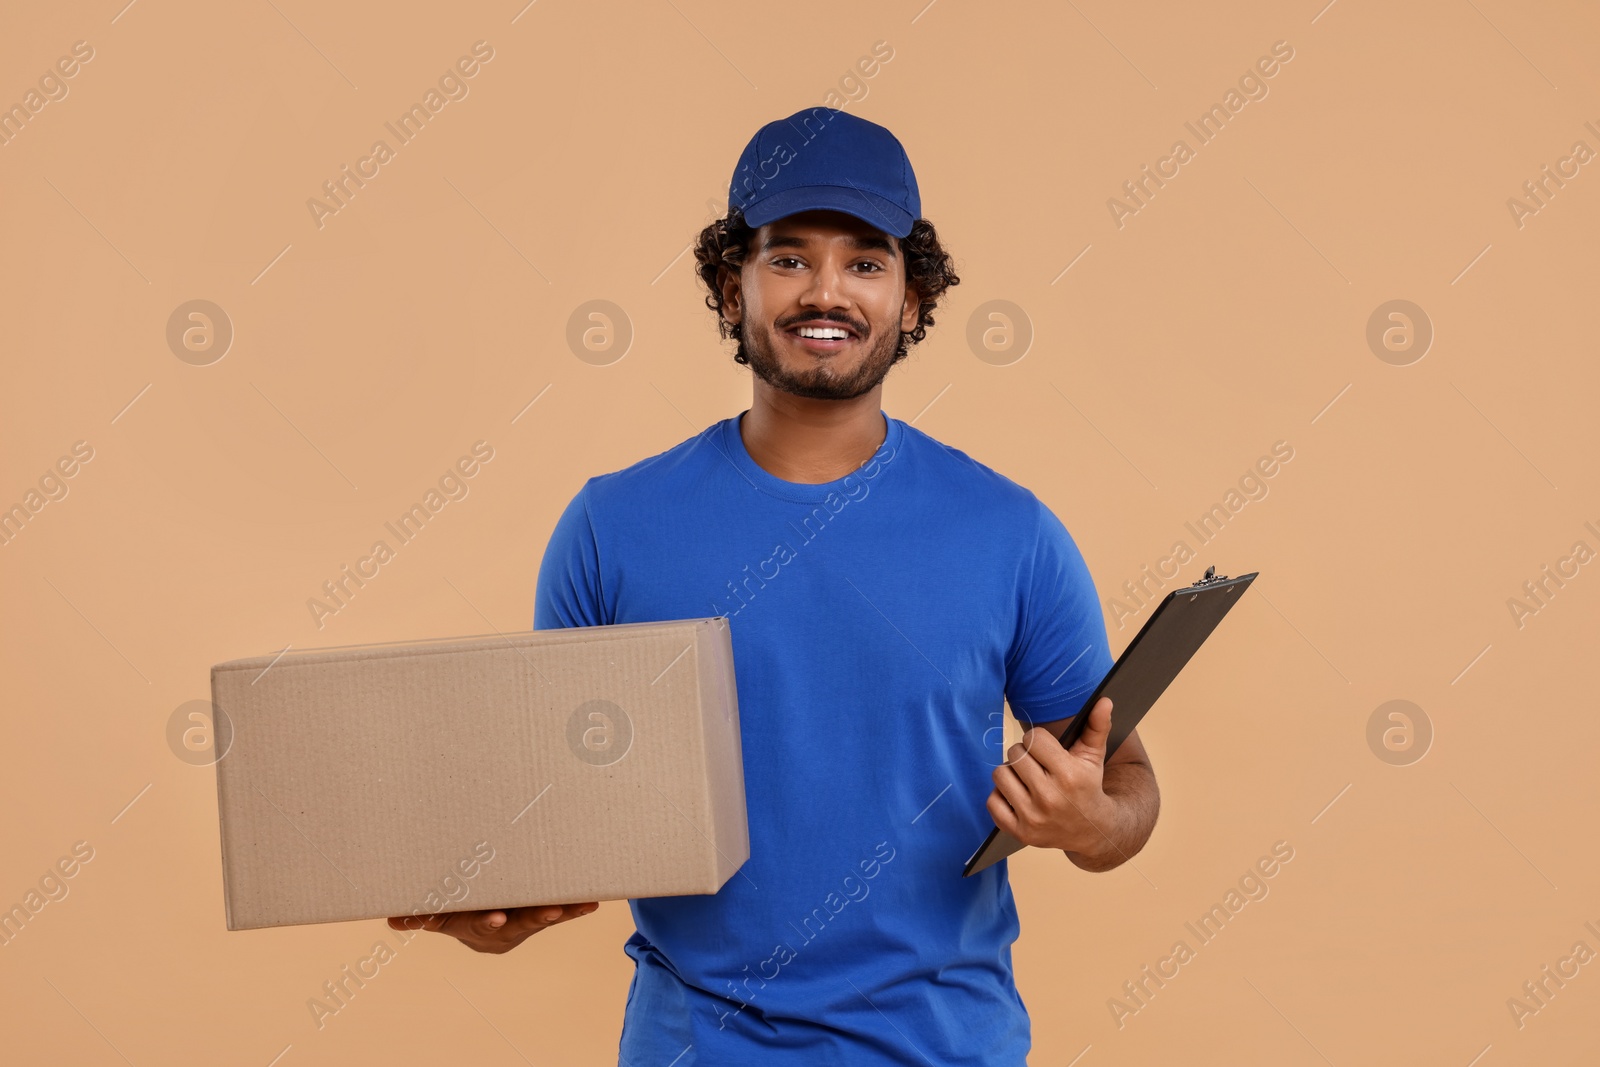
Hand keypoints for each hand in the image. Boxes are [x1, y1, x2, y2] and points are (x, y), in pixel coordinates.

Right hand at [387, 903, 598, 953]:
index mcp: (478, 927)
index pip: (483, 924)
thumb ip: (418, 917)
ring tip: (582, 904)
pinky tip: (594, 902)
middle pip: (522, 924)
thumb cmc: (455, 912)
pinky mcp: (541, 914)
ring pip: (544, 917)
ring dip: (564, 911)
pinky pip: (560, 911)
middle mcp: (505, 930)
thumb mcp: (436, 916)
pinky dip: (576, 906)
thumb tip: (391, 919)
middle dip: (537, 916)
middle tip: (553, 910)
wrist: (479, 925)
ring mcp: (524, 924)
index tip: (497, 917)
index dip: (489, 921)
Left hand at [987, 696, 1116, 856]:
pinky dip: (1001, 797)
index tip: (1046, 750)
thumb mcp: (1094, 756)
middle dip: (1024, 755)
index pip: (1033, 738)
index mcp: (1068, 775)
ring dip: (1010, 773)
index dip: (1038, 741)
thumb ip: (1097, 726)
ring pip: (1000, 774)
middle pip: (1014, 754)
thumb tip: (1104, 700)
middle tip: (1036, 765)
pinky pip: (992, 801)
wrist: (1092, 831)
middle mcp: (1050, 797)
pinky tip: (1018, 797)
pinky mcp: (1020, 832)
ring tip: (1026, 779)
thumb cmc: (1088, 786)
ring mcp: (1033, 817)